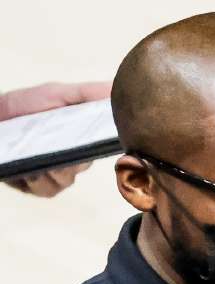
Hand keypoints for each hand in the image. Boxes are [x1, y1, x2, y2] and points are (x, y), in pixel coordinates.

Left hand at [1, 81, 111, 197]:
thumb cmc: (25, 105)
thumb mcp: (57, 93)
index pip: (101, 148)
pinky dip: (39, 180)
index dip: (99, 146)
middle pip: (83, 166)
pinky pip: (47, 189)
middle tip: (63, 146)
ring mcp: (54, 175)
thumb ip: (87, 93)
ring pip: (66, 180)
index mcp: (82, 140)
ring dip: (55, 169)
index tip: (95, 140)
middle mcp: (72, 160)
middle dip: (74, 158)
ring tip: (40, 154)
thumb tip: (116, 89)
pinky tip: (30, 168)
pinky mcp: (36, 187)